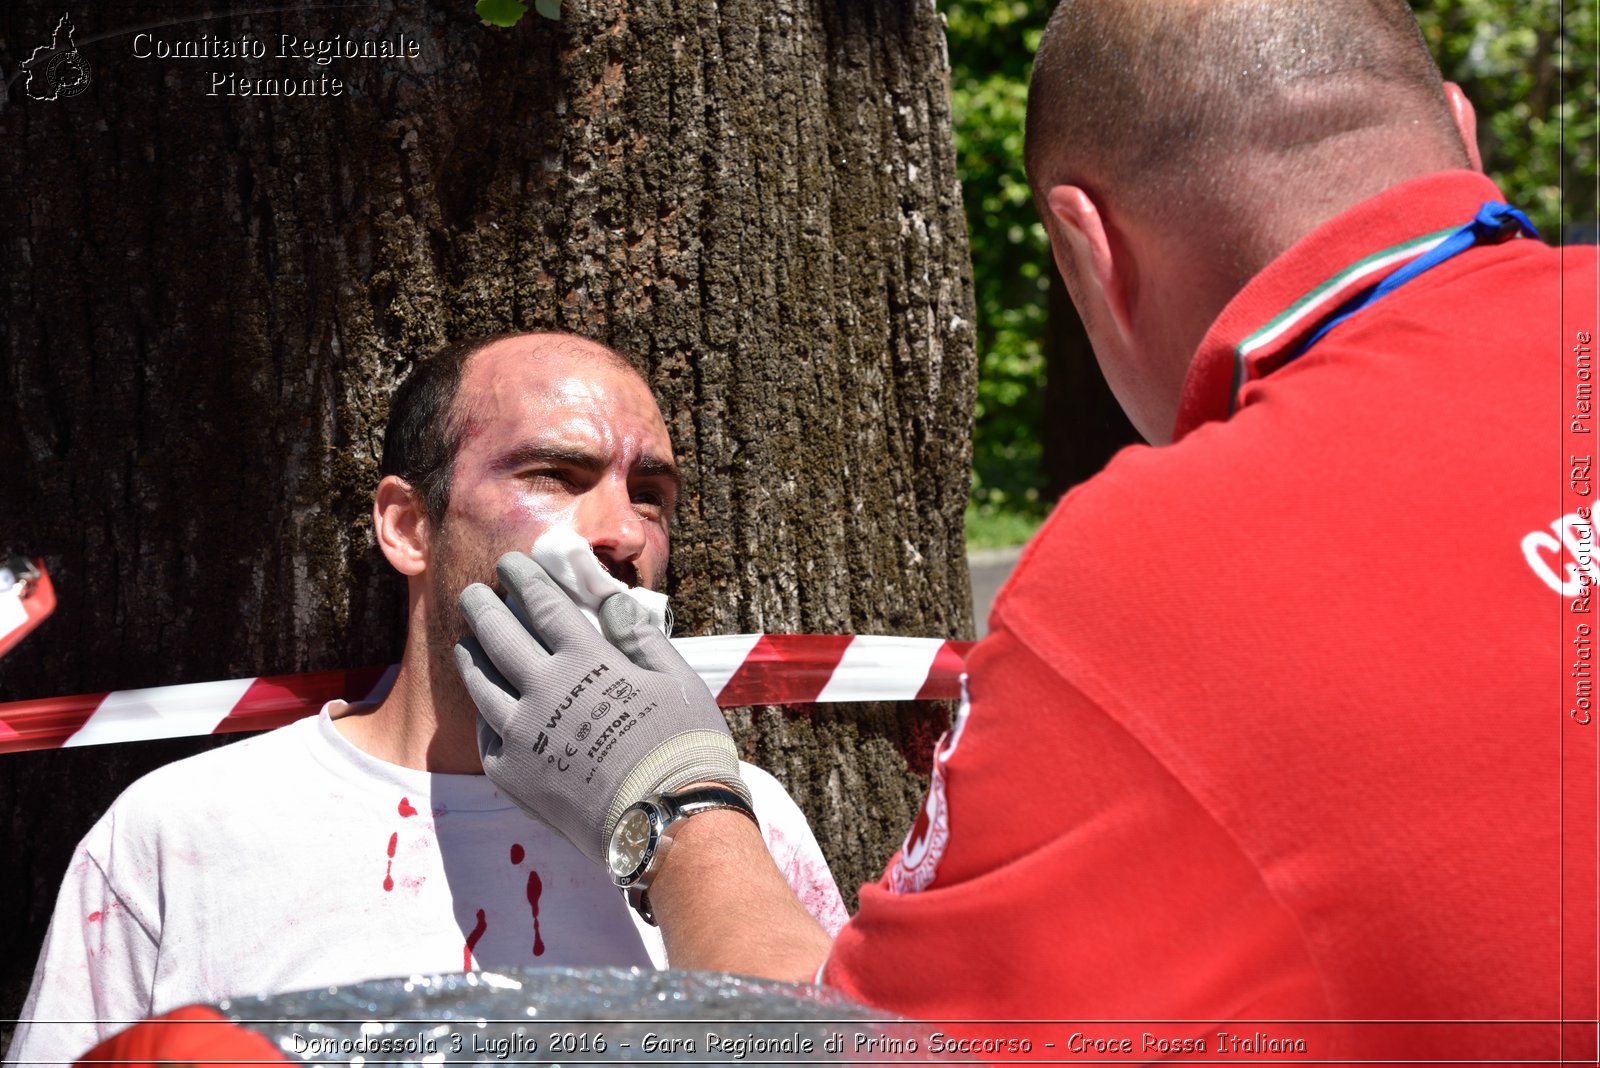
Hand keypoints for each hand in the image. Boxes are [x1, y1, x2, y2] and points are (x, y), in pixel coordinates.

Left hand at [454, 552, 748, 863]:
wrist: (668, 822)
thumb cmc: (683, 746)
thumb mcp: (676, 679)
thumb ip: (640, 637)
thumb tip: (612, 602)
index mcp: (585, 661)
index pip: (542, 605)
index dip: (523, 579)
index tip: (509, 564)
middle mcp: (543, 691)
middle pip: (498, 636)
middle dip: (483, 607)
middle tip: (473, 594)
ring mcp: (521, 735)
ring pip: (480, 684)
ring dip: (471, 656)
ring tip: (466, 643)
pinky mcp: (513, 776)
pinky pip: (487, 736)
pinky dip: (484, 714)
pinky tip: (487, 707)